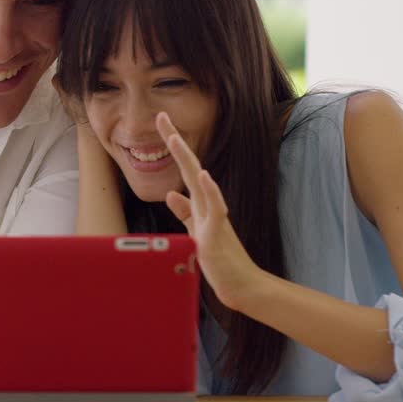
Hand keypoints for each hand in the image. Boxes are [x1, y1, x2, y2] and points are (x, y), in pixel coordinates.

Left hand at [158, 112, 264, 310]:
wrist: (241, 285)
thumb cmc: (221, 260)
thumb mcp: (197, 232)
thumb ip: (186, 213)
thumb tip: (171, 194)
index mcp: (200, 205)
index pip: (184, 170)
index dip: (172, 147)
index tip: (161, 123)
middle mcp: (207, 205)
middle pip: (189, 167)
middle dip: (174, 141)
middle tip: (161, 116)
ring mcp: (214, 218)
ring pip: (199, 183)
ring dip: (187, 160)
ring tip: (175, 137)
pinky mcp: (217, 234)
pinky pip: (215, 209)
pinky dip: (209, 191)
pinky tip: (203, 175)